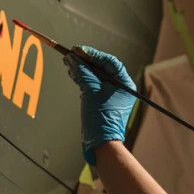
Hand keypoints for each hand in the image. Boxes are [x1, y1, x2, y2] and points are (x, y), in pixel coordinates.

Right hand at [63, 46, 136, 165]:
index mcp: (124, 83)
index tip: (78, 50)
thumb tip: (72, 59)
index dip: (93, 54)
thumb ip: (82, 73)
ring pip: (95, 75)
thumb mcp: (90, 92)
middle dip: (85, 61)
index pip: (109, 62)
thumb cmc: (101, 118)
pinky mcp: (101, 100)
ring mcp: (110, 94)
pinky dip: (81, 78)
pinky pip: (91, 84)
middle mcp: (119, 87)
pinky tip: (72, 72)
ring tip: (68, 62)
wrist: (102, 143)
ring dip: (81, 68)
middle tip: (71, 54)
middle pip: (101, 67)